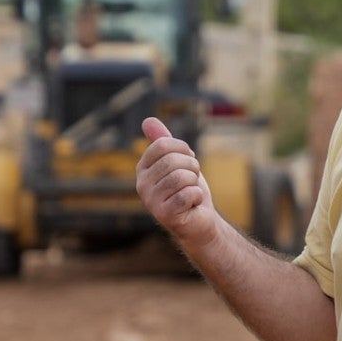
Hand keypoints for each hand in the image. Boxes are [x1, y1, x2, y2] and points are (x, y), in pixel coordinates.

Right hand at [136, 117, 219, 249]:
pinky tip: (191, 204)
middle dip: (192, 168)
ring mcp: (151, 201)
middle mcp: (142, 184)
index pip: (163, 145)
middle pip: (174, 160)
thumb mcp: (177, 160)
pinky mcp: (164, 214)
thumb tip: (147, 120)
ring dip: (195, 183)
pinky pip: (188, 194)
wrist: (200, 220)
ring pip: (182, 177)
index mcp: (143, 169)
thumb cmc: (188, 188)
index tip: (189, 160)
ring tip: (191, 192)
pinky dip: (197, 197)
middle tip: (191, 180)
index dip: (184, 149)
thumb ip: (163, 141)